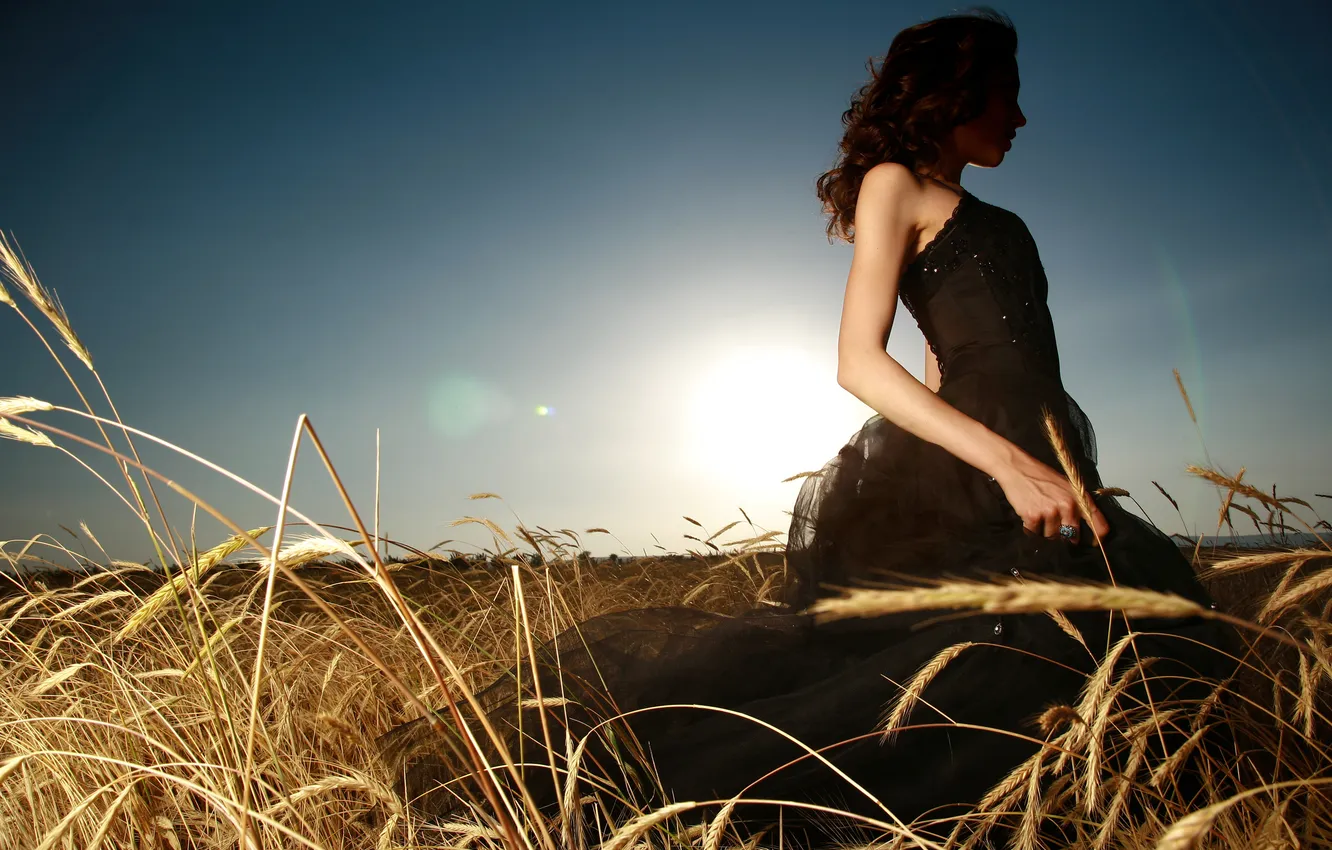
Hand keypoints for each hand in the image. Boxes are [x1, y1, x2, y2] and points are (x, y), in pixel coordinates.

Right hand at [993, 452, 1110, 542]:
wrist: (1017, 468)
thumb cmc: (1042, 476)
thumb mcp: (1066, 486)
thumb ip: (1077, 505)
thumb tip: (1080, 528)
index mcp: (1079, 498)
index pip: (1099, 525)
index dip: (1098, 538)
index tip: (1093, 544)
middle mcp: (1067, 506)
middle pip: (1072, 536)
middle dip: (1065, 536)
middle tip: (1056, 529)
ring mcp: (1050, 512)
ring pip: (1052, 536)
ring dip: (1045, 532)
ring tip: (1039, 516)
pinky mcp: (1033, 516)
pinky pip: (1034, 534)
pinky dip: (1031, 529)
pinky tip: (1029, 516)